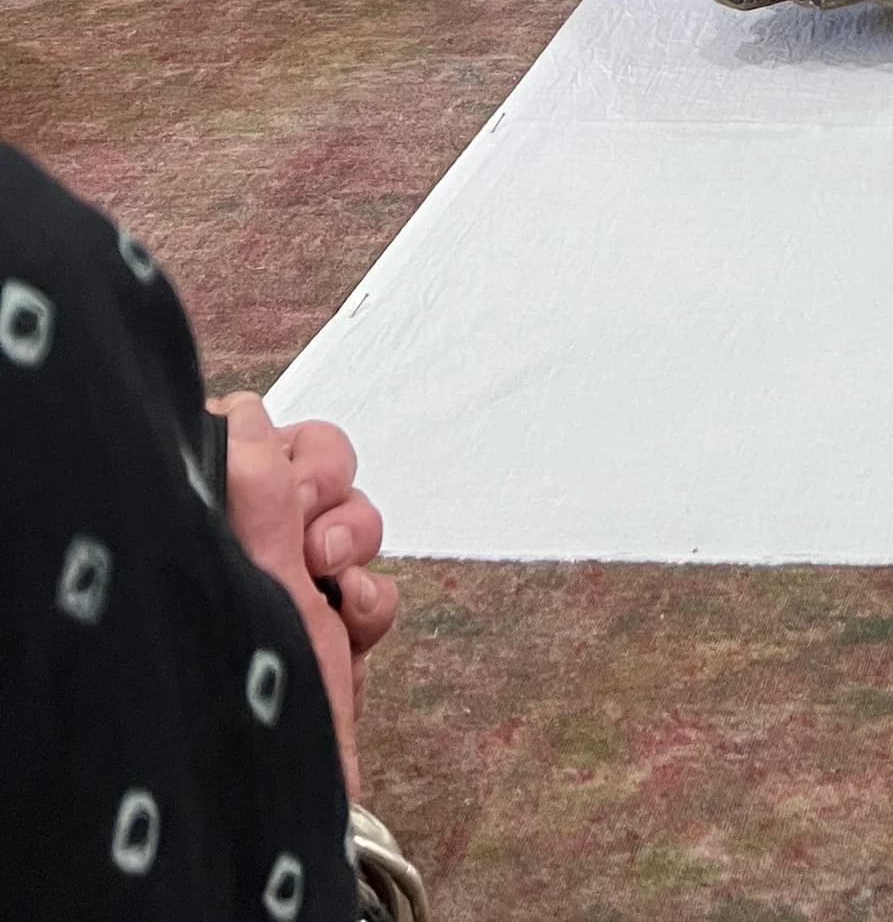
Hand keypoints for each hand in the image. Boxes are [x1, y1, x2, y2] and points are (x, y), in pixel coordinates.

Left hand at [212, 392, 395, 800]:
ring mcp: (295, 587)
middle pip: (325, 465)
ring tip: (332, 582)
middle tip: (312, 541)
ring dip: (358, 544)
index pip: (262, 430)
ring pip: (358, 520)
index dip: (287, 454)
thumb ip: (252, 476)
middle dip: (331, 496)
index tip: (285, 495)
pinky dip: (372, 604)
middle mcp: (255, 540)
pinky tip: (349, 624)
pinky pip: (378, 590)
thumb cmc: (233, 677)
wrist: (266, 780)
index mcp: (217, 508)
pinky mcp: (332, 633)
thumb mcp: (239, 563)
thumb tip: (247, 411)